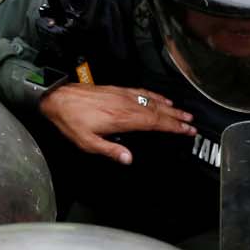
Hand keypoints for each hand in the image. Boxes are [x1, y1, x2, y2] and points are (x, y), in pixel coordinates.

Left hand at [38, 84, 196, 164]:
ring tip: (184, 112)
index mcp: (122, 118)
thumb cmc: (71, 121)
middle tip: (192, 123)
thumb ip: (109, 151)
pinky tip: (162, 98)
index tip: (187, 130)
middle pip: (158, 111)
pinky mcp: (117, 90)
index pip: (154, 123)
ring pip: (152, 100)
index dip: (173, 127)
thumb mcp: (87, 142)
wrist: (57, 97)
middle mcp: (126, 105)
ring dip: (170, 107)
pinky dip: (155, 95)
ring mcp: (123, 95)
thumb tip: (128, 159)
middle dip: (177, 117)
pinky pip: (142, 92)